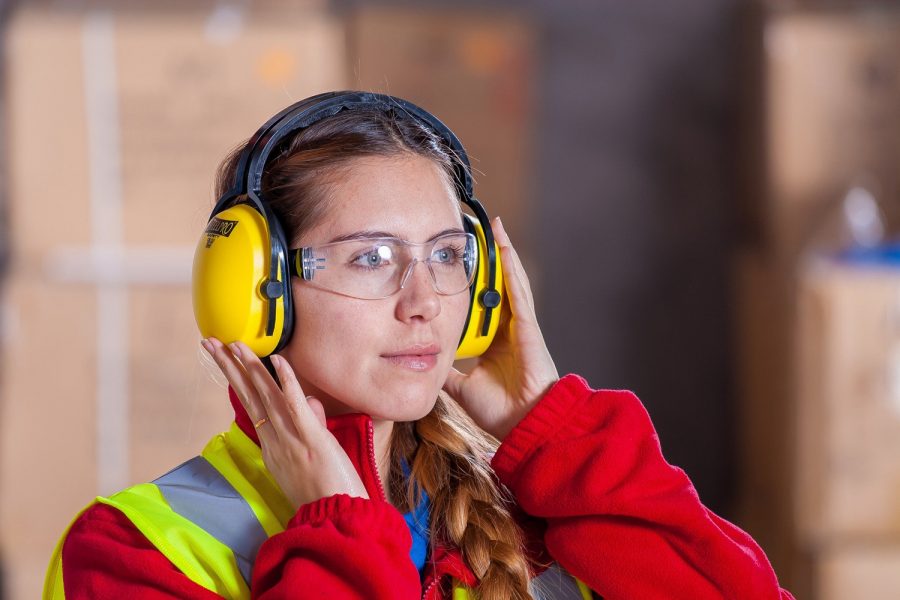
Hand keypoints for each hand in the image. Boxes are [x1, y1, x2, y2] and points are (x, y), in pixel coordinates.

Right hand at [201, 338, 368, 509]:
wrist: (337, 519)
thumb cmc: (327, 492)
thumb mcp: (312, 455)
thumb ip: (310, 424)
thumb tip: (311, 402)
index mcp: (272, 446)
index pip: (252, 404)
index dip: (237, 379)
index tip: (226, 358)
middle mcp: (275, 440)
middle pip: (249, 396)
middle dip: (229, 367)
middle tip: (210, 343)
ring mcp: (291, 439)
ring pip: (266, 396)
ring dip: (249, 367)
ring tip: (233, 344)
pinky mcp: (312, 439)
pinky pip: (296, 406)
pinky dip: (287, 382)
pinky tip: (277, 360)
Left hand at [443, 217, 558, 440]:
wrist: (524, 425)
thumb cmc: (500, 411)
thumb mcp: (462, 386)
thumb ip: (447, 372)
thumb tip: (424, 362)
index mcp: (495, 341)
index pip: (482, 304)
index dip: (475, 282)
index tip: (462, 262)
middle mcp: (509, 329)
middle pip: (497, 286)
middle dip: (490, 259)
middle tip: (479, 231)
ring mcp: (520, 325)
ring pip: (510, 282)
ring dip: (503, 254)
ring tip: (495, 227)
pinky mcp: (527, 326)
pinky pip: (518, 292)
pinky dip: (511, 269)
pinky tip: (505, 249)